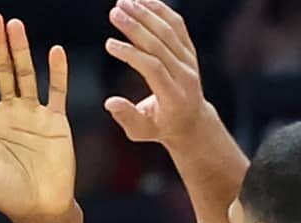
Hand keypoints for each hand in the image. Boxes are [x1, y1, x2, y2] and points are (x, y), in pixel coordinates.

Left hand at [0, 13, 73, 222]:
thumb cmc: (7, 196)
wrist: (41, 210)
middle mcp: (9, 113)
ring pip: (27, 75)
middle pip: (2, 73)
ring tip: (15, 25)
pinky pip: (57, 92)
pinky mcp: (56, 121)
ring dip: (22, 50)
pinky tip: (55, 52)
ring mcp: (34, 115)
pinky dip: (58, 72)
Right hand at [104, 0, 207, 145]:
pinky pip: (177, 25)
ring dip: (145, 13)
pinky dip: (160, 10)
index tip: (109, 44)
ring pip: (169, 30)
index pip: (152, 68)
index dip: (131, 54)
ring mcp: (190, 61)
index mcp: (174, 97)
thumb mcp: (141, 132)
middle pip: (160, 44)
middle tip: (114, 12)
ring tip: (123, 2)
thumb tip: (110, 102)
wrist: (191, 121)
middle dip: (136, 26)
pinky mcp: (190, 50)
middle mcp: (185, 76)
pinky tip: (143, 0)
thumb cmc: (160, 127)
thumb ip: (126, 117)